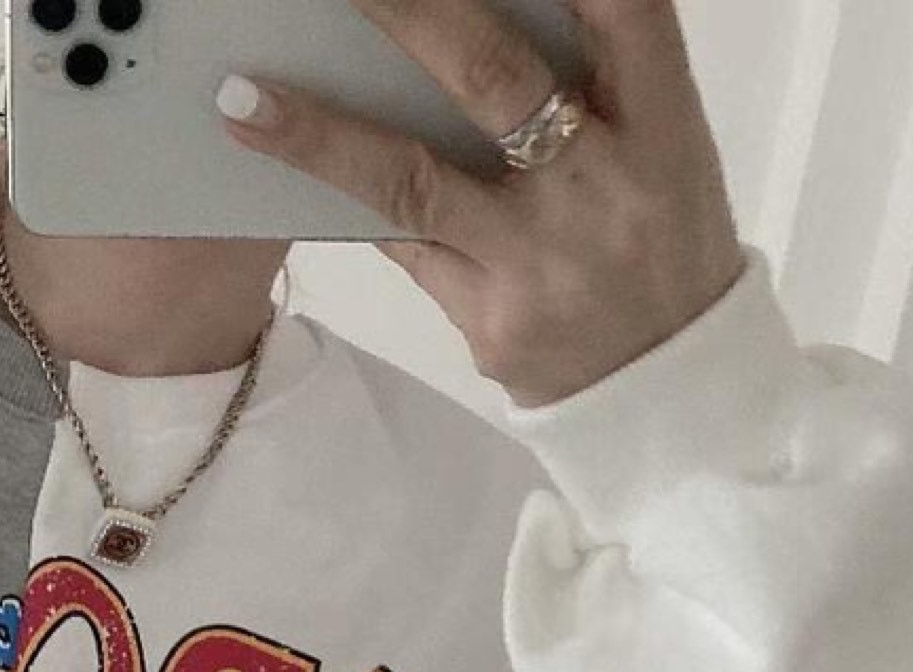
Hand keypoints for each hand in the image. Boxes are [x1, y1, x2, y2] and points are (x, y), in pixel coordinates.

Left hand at [215, 0, 748, 407]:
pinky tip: (284, 169)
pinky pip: (404, 246)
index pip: (621, 11)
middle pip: (490, 75)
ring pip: (414, 179)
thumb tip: (467, 17)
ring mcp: (541, 257)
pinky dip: (348, 203)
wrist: (669, 392)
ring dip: (319, 133)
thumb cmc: (655, 245)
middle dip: (404, 11)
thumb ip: (589, 81)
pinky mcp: (493, 319)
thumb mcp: (660, 151)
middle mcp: (603, 183)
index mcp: (662, 123)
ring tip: (243, 97)